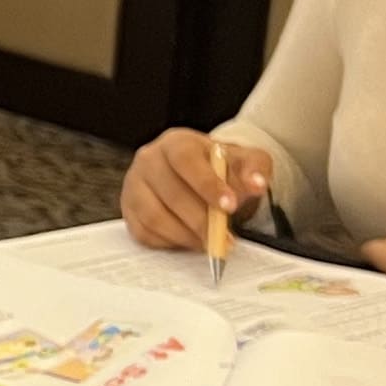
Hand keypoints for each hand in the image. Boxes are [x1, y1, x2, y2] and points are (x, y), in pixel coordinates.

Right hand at [123, 127, 269, 251]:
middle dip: (201, 220)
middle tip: (224, 239)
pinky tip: (190, 240)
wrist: (202, 177)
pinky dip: (170, 242)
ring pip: (155, 216)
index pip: (185, 159)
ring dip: (186, 235)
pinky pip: (145, 232)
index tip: (230, 206)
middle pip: (170, 193)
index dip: (206, 184)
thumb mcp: (245, 162)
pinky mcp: (129, 210)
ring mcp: (134, 186)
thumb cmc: (221, 170)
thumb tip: (256, 185)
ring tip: (210, 242)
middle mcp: (149, 160)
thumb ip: (255, 170)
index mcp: (176, 142)